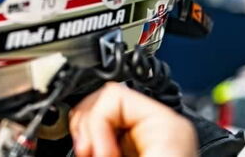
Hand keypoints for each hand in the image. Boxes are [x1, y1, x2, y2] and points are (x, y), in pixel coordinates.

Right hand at [69, 82, 196, 156]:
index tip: (97, 150)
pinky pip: (105, 138)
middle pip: (103, 102)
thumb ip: (103, 135)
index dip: (96, 121)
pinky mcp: (136, 154)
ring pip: (100, 120)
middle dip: (88, 128)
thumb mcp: (127, 155)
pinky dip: (93, 147)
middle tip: (89, 152)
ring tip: (91, 155)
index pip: (112, 94)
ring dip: (88, 138)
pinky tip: (96, 156)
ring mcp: (148, 142)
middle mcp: (159, 127)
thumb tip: (78, 128)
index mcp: (166, 123)